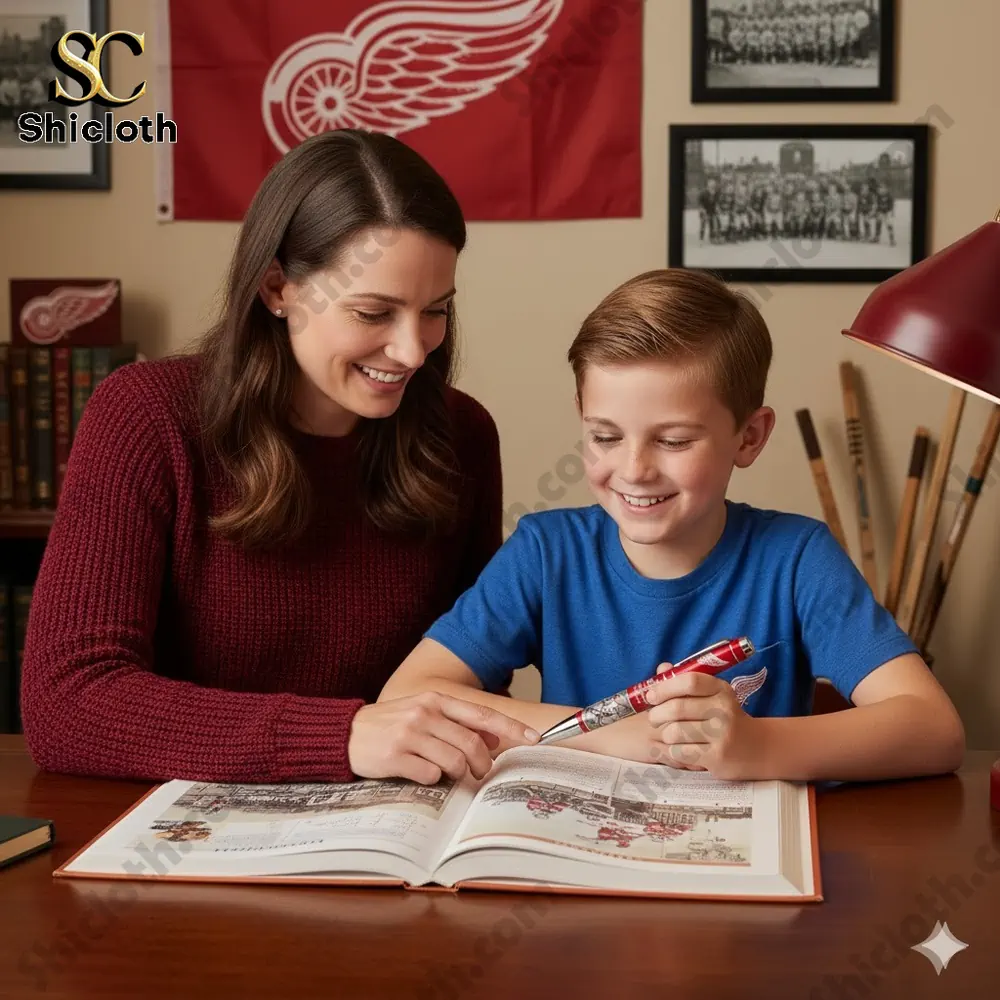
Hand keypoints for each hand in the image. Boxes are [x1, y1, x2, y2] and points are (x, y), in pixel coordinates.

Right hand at [348, 692, 539, 784]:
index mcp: (436, 699)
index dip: (511, 728)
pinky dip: (432, 780)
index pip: (483, 714)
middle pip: (472, 743)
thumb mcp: (423, 713)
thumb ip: (455, 722)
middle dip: (484, 765)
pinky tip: (420, 774)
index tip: (534, 739)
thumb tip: (493, 737)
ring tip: (449, 775)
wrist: (345, 734)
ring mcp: (410, 734)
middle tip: (482, 775)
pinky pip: (430, 775)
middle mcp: (425, 713)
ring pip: (455, 762)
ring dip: (459, 775)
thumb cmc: (390, 725)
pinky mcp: (396, 756)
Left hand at [643, 664, 762, 778]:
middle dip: (657, 714)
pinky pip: (679, 752)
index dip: (664, 687)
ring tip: (668, 734)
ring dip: (664, 734)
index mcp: (720, 690)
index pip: (689, 681)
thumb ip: (685, 682)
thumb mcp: (712, 695)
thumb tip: (661, 670)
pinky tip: (675, 748)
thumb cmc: (725, 718)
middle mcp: (723, 710)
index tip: (651, 695)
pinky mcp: (716, 757)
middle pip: (677, 708)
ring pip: (674, 732)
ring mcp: (721, 735)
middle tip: (654, 718)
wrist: (756, 748)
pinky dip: (670, 750)